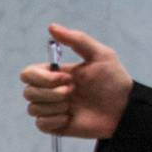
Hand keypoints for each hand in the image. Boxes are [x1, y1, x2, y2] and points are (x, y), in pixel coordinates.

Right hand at [20, 23, 134, 139]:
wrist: (124, 109)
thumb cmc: (114, 81)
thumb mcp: (100, 54)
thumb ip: (76, 39)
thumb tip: (52, 26)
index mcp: (54, 74)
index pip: (28, 74)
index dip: (42, 77)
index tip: (66, 78)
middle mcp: (49, 91)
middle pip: (28, 92)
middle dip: (51, 93)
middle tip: (73, 92)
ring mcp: (51, 109)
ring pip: (33, 109)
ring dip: (55, 106)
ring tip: (73, 106)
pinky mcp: (54, 125)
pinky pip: (41, 124)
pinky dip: (55, 120)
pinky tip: (70, 118)